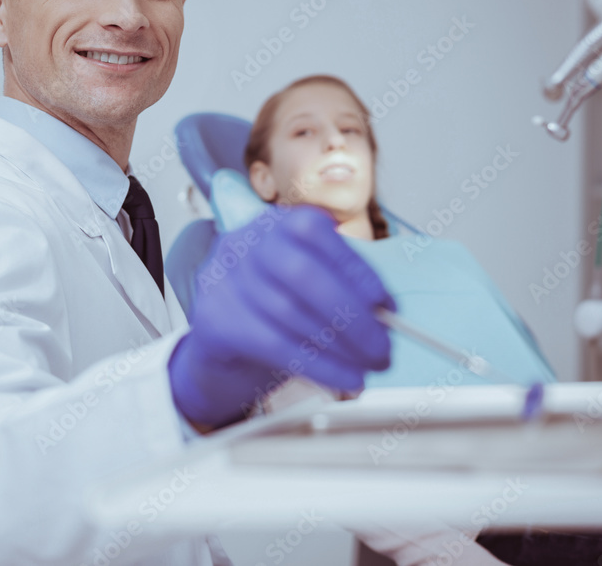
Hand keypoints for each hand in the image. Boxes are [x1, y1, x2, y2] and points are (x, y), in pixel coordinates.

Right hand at [168, 206, 394, 427]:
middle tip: (382, 345)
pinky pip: (275, 346)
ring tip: (369, 364)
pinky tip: (345, 377)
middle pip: (301, 273)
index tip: (386, 304)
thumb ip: (341, 285)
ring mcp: (224, 280)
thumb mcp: (305, 282)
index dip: (356, 269)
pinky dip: (320, 366)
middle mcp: (246, 244)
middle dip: (350, 313)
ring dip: (340, 346)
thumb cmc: (273, 305)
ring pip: (289, 314)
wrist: (221, 340)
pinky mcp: (215, 321)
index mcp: (276, 224)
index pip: (316, 234)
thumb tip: (384, 313)